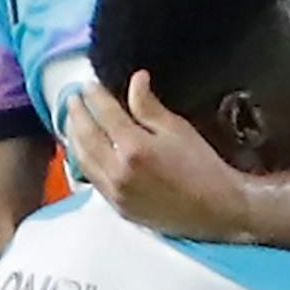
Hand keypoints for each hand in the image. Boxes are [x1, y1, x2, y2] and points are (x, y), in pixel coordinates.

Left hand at [64, 72, 246, 238]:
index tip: (90, 85)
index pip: (105, 114)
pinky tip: (84, 150)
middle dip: (76, 114)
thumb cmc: (202, 167)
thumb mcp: (177, 129)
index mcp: (134, 148)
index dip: (95, 96)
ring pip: (82, 160)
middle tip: (73, 98)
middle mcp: (118, 172)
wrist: (216, 209)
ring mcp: (115, 192)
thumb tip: (135, 80)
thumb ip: (149, 105)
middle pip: (86, 136)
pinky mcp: (117, 207)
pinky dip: (83, 160)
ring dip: (74, 137)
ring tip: (73, 120)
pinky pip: (91, 179)